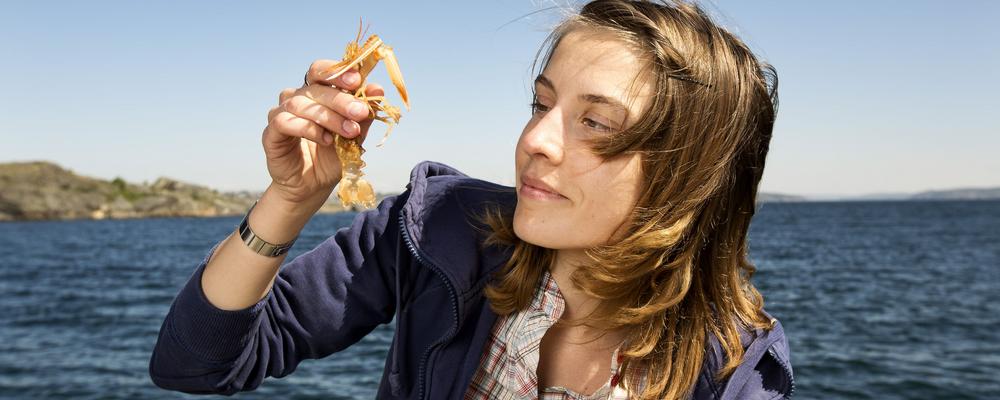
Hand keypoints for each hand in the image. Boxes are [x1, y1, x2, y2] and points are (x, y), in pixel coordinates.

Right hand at [262, 60, 384, 206]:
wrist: (313, 186)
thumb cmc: (333, 157)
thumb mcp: (355, 136)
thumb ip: (365, 115)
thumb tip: (378, 88)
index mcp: (317, 93)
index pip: (322, 71)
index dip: (337, 71)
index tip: (357, 80)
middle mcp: (297, 98)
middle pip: (315, 87)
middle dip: (341, 99)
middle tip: (360, 112)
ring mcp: (281, 113)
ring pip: (301, 104)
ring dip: (329, 117)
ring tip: (349, 133)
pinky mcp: (271, 132)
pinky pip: (285, 122)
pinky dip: (308, 129)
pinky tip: (325, 140)